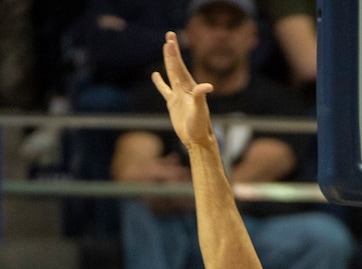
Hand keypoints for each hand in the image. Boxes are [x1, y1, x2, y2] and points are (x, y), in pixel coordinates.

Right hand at [151, 31, 213, 147]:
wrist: (197, 140)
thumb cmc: (200, 127)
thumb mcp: (200, 112)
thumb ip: (200, 98)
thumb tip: (206, 86)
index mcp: (190, 88)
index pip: (179, 68)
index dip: (174, 55)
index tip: (170, 41)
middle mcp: (184, 89)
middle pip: (176, 67)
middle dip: (172, 52)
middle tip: (169, 35)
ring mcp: (178, 96)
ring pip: (171, 74)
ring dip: (168, 61)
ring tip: (165, 47)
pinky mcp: (172, 104)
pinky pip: (164, 90)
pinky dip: (160, 82)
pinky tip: (155, 75)